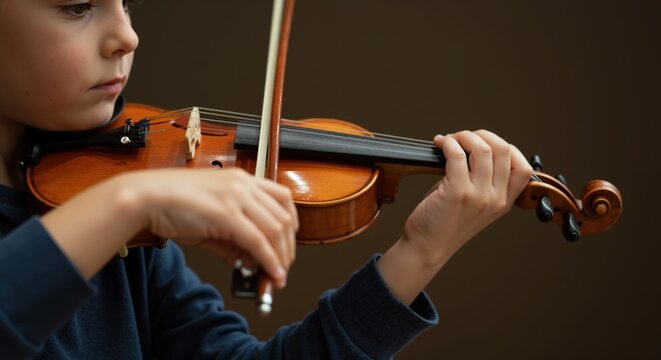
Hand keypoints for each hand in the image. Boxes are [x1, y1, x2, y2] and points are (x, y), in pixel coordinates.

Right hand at [126, 167, 296, 287]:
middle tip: (283, 268)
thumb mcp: (212, 218)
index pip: (283, 199)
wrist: (144, 197)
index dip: (291, 226)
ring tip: (276, 276)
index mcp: (242, 179)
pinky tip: (271, 274)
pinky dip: (269, 260)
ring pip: (275, 230)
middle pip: (284, 217)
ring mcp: (236, 196)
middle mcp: (243, 184)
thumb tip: (251, 259)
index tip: (287, 245)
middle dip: (288, 248)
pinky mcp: (226, 214)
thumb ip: (233, 238)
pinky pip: (257, 241)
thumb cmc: (172, 203)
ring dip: (281, 257)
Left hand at [377, 130, 531, 304]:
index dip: (505, 148)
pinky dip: (448, 143)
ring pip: (482, 149)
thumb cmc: (444, 222)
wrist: (427, 248)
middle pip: (504, 150)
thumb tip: (474, 145)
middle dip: (482, 135)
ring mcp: (478, 196)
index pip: (523, 168)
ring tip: (450, 139)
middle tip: (462, 138)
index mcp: (503, 202)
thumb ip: (482, 180)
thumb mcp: (474, 203)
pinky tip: (440, 144)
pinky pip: (457, 155)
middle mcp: (495, 199)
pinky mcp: (457, 193)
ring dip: (464, 136)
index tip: (485, 144)